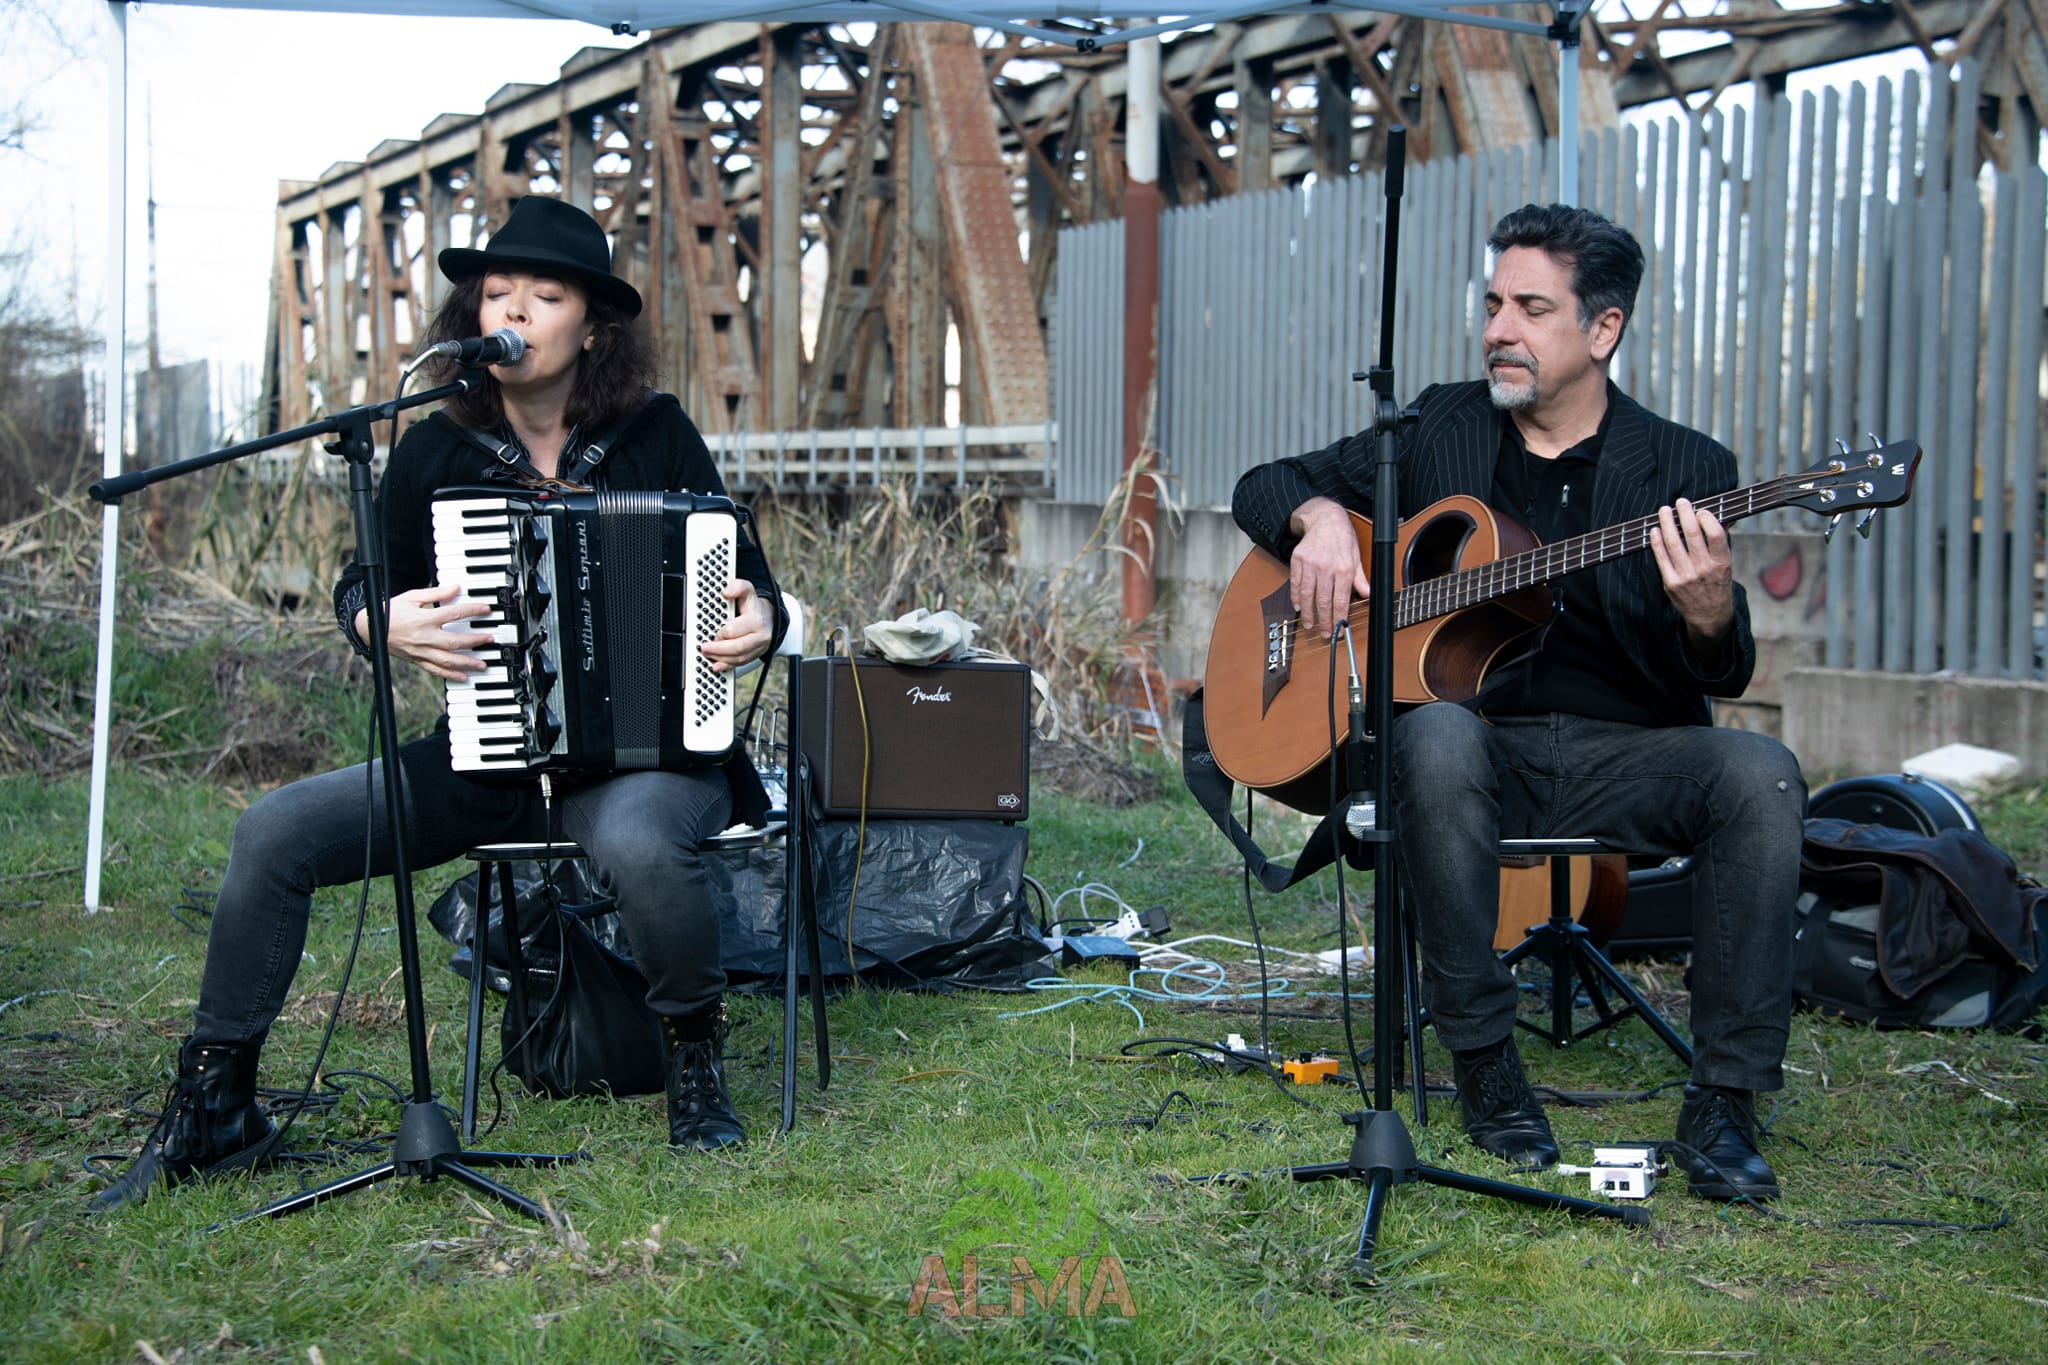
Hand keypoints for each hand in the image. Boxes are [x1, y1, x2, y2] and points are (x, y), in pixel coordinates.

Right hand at [366, 582, 495, 681]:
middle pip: (454, 641)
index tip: (486, 609)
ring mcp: (420, 651)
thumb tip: (455, 588)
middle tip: (490, 639)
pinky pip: (435, 671)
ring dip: (467, 663)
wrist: (370, 628)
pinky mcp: (417, 660)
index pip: (453, 614)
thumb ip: (436, 594)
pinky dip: (450, 675)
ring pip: (447, 660)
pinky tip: (463, 677)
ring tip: (483, 664)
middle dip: (475, 641)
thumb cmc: (391, 611)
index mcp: (423, 619)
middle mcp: (423, 637)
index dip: (472, 610)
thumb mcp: (412, 597)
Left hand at [698, 580, 773, 672]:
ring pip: (739, 658)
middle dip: (718, 649)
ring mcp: (760, 647)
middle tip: (705, 647)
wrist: (769, 617)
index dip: (720, 634)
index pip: (734, 630)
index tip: (711, 633)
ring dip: (721, 658)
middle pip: (738, 647)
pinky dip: (727, 666)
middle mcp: (761, 635)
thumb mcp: (747, 591)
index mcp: (756, 619)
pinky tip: (717, 666)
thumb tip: (727, 591)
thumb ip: (737, 586)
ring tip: (708, 654)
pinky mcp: (756, 655)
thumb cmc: (753, 606)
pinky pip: (742, 663)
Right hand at [1288, 497, 1370, 639]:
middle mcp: (1327, 567)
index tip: (1338, 630)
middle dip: (1324, 621)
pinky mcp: (1298, 560)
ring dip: (1308, 613)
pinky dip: (1296, 597)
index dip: (1339, 618)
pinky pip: (1295, 583)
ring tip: (1309, 624)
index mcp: (1344, 568)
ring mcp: (1310, 563)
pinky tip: (1298, 607)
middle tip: (1324, 633)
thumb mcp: (1357, 557)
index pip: (1341, 600)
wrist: (1325, 519)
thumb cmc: (1343, 539)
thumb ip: (1361, 579)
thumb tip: (1369, 595)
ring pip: (1307, 594)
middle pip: (1323, 601)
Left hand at [1649, 498, 1734, 651]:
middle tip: (1680, 502)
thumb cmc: (1717, 584)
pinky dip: (1657, 541)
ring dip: (1667, 523)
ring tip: (1664, 510)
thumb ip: (1720, 541)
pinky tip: (1655, 530)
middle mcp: (1704, 569)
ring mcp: (1686, 576)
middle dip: (1684, 513)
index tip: (1700, 510)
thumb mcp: (1726, 564)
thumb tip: (1720, 515)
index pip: (1715, 533)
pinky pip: (1661, 557)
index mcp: (1722, 562)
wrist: (1709, 616)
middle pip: (1692, 534)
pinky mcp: (1670, 583)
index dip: (1706, 517)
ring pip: (1673, 543)